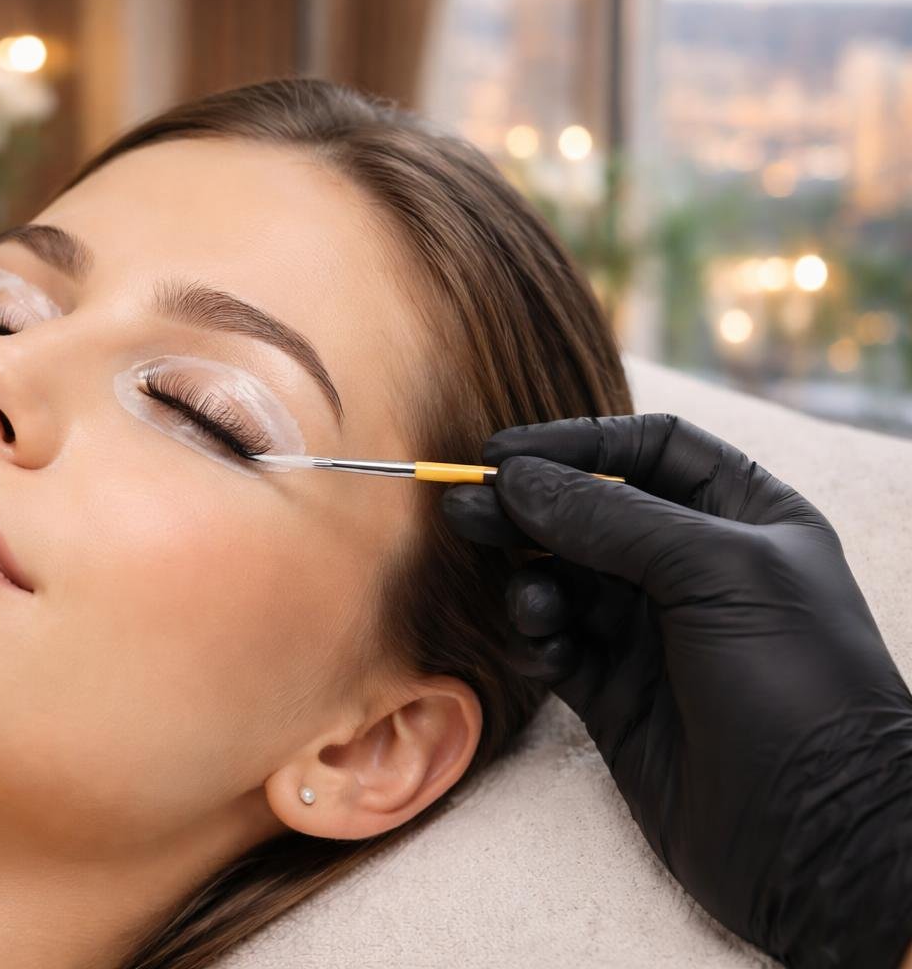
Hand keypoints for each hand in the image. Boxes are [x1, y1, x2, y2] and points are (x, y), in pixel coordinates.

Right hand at [440, 413, 911, 968]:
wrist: (815, 836)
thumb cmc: (796, 684)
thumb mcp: (716, 573)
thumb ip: (610, 518)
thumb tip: (514, 477)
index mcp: (742, 517)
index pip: (648, 449)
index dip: (576, 442)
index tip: (504, 453)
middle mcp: (694, 566)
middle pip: (587, 512)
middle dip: (527, 509)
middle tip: (463, 508)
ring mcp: (652, 632)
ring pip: (562, 579)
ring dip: (530, 581)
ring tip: (526, 602)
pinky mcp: (614, 695)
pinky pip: (555, 645)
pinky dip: (539, 640)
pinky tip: (546, 650)